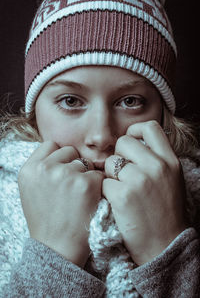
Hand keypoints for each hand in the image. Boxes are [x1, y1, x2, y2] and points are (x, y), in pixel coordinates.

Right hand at [18, 141, 103, 267]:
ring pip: (85, 162)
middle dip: (73, 164)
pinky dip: (97, 186)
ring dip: (85, 175)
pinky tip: (89, 201)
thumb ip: (42, 167)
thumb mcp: (31, 190)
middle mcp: (45, 168)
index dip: (59, 157)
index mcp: (29, 169)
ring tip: (78, 197)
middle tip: (71, 187)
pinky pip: (99, 175)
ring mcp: (66, 174)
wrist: (56, 248)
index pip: (51, 144)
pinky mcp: (86, 183)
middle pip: (69, 151)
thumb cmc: (46, 220)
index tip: (61, 171)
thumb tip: (62, 153)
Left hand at [103, 121, 188, 265]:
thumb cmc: (165, 212)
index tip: (130, 142)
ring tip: (122, 190)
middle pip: (124, 142)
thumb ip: (155, 159)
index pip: (150, 128)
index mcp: (170, 161)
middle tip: (122, 173)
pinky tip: (117, 203)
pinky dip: (106, 191)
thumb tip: (132, 143)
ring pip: (110, 163)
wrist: (164, 245)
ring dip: (110, 175)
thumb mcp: (170, 179)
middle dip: (118, 155)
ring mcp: (139, 180)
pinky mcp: (122, 196)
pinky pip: (103, 182)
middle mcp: (156, 166)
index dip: (135, 131)